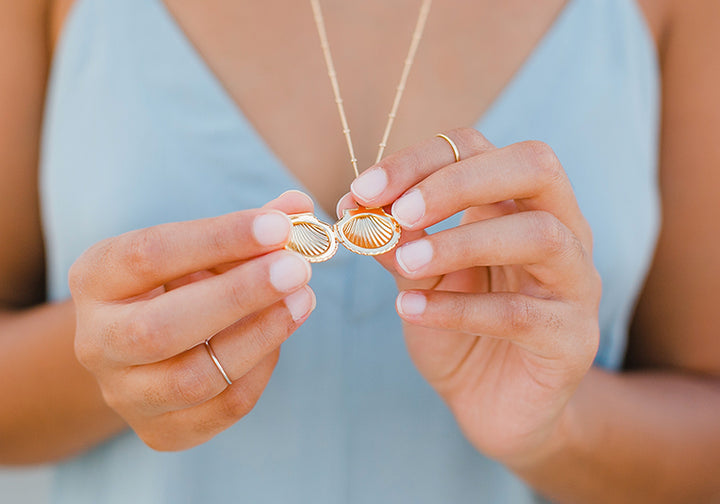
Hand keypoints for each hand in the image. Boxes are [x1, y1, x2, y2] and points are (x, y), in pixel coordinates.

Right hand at [70, 191, 315, 450]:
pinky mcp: (161, 431)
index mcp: (97, 279)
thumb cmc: (177, 283)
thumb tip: (299, 206)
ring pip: (193, 378)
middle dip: (238, 296)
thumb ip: (248, 228)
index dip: (218, 240)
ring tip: (302, 299)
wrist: (140, 347)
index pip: (149, 255)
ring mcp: (125, 393)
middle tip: (296, 269)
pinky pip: (223, 408)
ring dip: (260, 336)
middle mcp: (97, 341)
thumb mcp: (200, 247)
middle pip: (160, 329)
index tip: (277, 226)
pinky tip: (280, 334)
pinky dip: (261, 369)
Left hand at [340, 128, 600, 465]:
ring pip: (539, 236)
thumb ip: (399, 241)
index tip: (363, 190)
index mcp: (516, 202)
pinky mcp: (573, 339)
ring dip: (462, 243)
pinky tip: (410, 311)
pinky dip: (459, 308)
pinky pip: (521, 313)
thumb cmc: (456, 327)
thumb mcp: (419, 277)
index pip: (476, 149)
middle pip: (533, 167)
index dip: (419, 161)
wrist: (490, 403)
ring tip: (405, 265)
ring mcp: (574, 282)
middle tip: (401, 213)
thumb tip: (359, 208)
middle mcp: (559, 229)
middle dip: (458, 183)